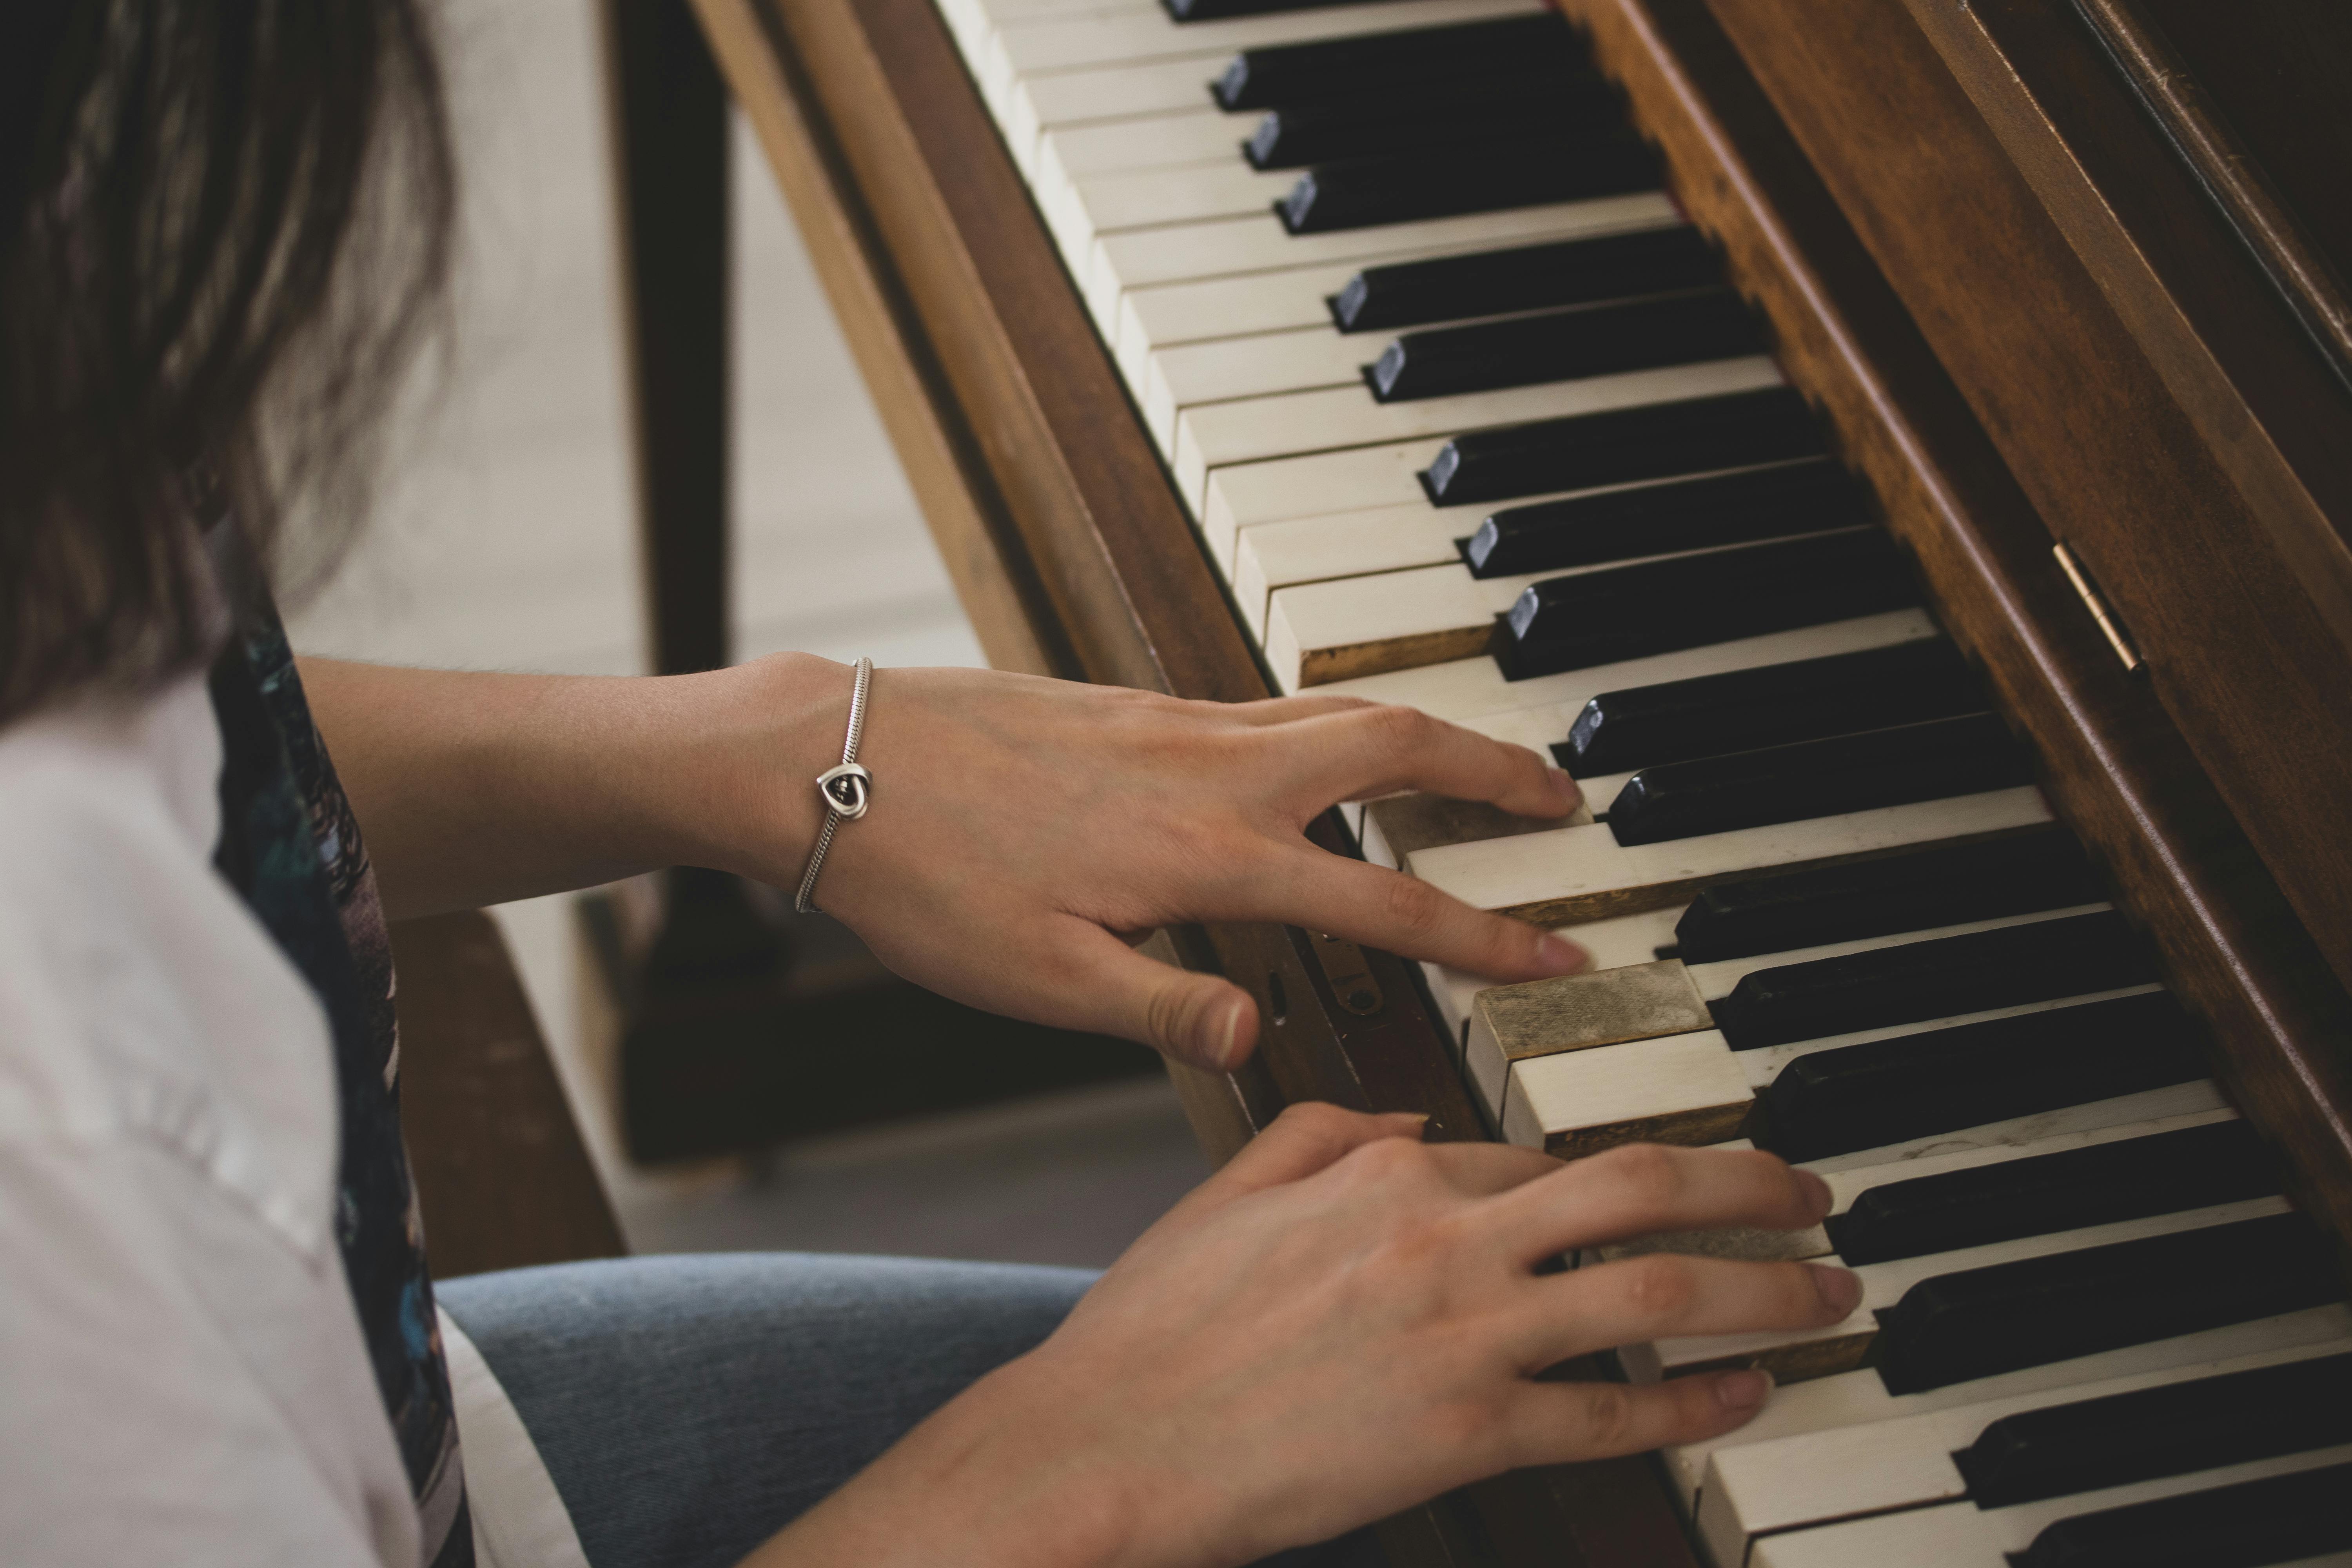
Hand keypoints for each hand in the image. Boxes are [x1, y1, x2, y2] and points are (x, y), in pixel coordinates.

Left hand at [716, 659, 1589, 1069]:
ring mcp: (1178, 724)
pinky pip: (1278, 703)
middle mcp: (1209, 770)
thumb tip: (1263, 1042)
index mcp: (1202, 853)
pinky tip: (1338, 755)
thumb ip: (1162, 1006)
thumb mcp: (1036, 979)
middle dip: (1496, 773)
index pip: (1382, 901)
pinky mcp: (1139, 704)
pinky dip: (1345, 722)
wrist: (828, 757)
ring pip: (1343, 710)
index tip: (1560, 952)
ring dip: (1430, 736)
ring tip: (1483, 768)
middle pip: (1397, 747)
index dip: (1483, 935)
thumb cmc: (924, 877)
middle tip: (1565, 801)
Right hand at [755, 1107, 1857, 1567]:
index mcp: (1385, 1169)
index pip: (1536, 1150)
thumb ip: (1323, 1128)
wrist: (1112, 1444)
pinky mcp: (1469, 1433)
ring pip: (1655, 1292)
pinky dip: (1695, 1404)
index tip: (1671, 1174)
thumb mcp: (1230, 1185)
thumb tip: (1407, 1116)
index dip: (1616, 1167)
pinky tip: (1746, 1393)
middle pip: (1637, 1187)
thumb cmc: (1159, 1328)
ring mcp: (1464, 1335)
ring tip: (1824, 1290)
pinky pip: (1613, 1416)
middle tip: (1812, 1195)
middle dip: (1747, 1184)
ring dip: (1762, 1287)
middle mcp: (1442, 1236)